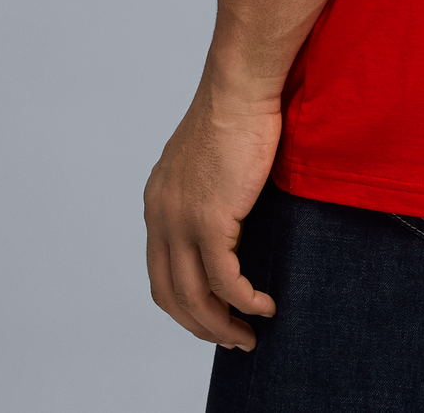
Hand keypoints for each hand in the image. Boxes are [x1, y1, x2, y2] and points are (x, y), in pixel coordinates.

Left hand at [144, 79, 282, 349]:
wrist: (240, 85)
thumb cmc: (236, 109)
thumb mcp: (212, 160)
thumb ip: (211, 193)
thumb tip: (236, 223)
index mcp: (158, 201)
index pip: (160, 271)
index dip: (184, 302)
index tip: (212, 315)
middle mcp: (161, 215)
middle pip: (170, 294)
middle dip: (200, 325)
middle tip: (232, 339)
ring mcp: (181, 220)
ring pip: (195, 296)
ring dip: (222, 325)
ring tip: (249, 336)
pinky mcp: (210, 220)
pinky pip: (224, 280)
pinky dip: (244, 301)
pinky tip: (265, 306)